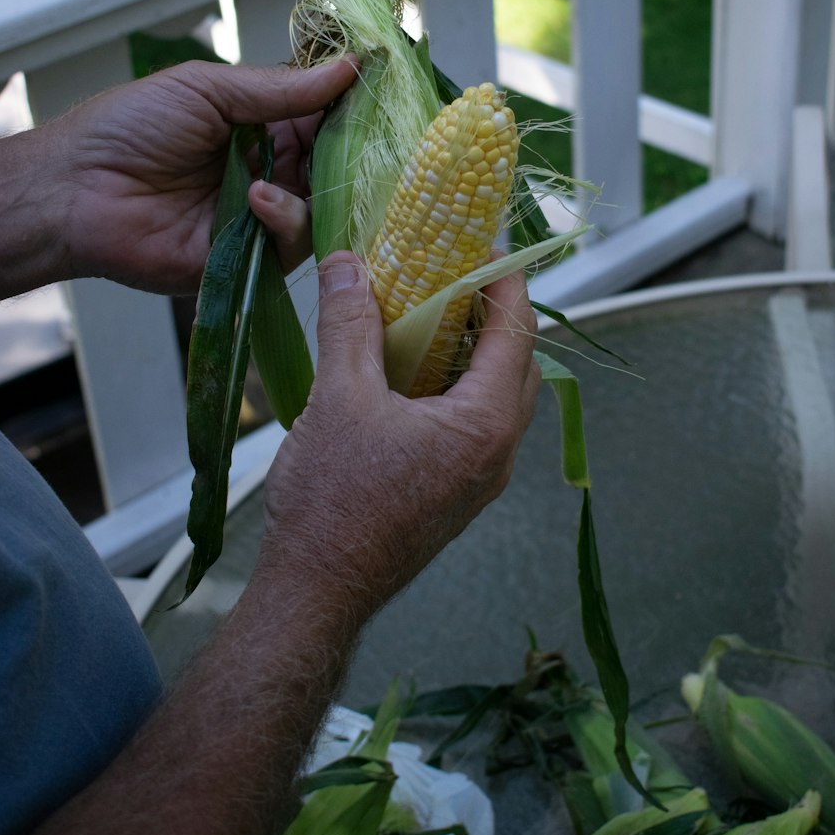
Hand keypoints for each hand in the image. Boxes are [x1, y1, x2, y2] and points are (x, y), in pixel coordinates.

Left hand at [46, 59, 357, 293]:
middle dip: (352, 153)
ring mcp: (261, 217)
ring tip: (287, 171)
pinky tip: (257, 200)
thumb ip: (280, 88)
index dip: (355, 106)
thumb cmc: (128, 128)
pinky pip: (293, 246)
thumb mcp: (206, 89)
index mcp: (261, 126)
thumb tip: (350, 66)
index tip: (387, 91)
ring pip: (324, 207)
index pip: (326, 117)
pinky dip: (285, 220)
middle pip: (335, 165)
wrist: (74, 190)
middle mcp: (269, 171)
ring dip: (317, 187)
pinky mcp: (249, 258)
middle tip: (368, 140)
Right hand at [261, 253, 540, 624]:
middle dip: (491, 312)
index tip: (485, 242)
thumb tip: (348, 264)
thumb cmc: (333, 503)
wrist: (316, 592)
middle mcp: (498, 453)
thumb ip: (349, 324)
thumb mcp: (338, 398)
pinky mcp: (456, 494)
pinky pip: (473, 424)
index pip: (518, 331)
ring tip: (430, 312)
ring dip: (472, 351)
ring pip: (496, 396)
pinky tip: (410, 370)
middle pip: (517, 362)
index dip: (504, 279)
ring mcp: (480, 479)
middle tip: (453, 272)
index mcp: (486, 425)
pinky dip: (455, 386)